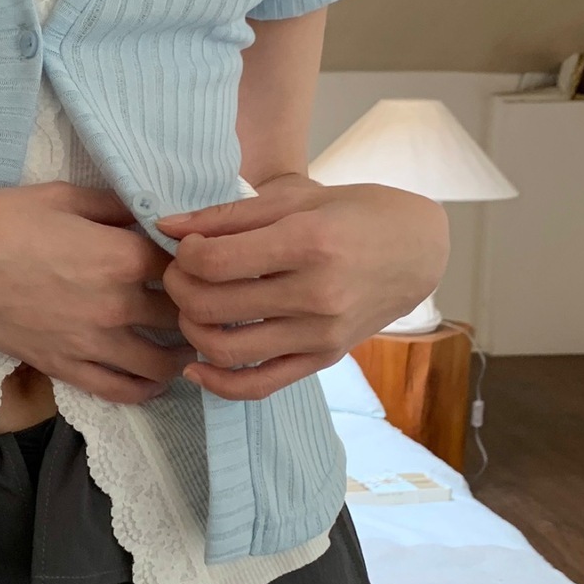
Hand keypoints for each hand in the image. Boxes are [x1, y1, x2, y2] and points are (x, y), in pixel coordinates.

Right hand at [0, 183, 192, 404]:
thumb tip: (152, 217)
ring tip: (186, 343)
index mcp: (122, 256)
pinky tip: (154, 379)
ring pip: (162, 363)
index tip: (197, 261)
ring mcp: (91, 343)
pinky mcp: (64, 367)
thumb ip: (116, 207)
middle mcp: (116, 305)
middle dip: (197, 310)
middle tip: (200, 304)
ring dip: (181, 354)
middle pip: (184, 317)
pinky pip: (120, 390)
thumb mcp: (65, 196)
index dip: (197, 263)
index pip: (188, 266)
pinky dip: (146, 389)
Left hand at [154, 174, 449, 400]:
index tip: (188, 246)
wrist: (418, 250)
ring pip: (226, 350)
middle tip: (179, 275)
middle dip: (179, 290)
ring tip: (191, 309)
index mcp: (308, 243)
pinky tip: (195, 366)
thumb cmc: (355, 213)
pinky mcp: (324, 359)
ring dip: (191, 331)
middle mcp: (316, 294)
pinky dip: (218, 383)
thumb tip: (166, 226)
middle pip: (213, 306)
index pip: (215, 262)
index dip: (185, 255)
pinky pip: (259, 386)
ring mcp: (321, 334)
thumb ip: (227, 214)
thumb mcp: (296, 197)